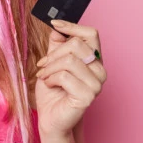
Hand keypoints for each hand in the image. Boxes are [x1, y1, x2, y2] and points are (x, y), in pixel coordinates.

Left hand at [34, 20, 106, 138]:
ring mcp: (96, 84)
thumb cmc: (52, 92)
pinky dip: (51, 79)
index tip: (54, 23)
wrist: (50, 118)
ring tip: (44, 76)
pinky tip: (49, 85)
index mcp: (93, 60)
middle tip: (42, 65)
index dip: (72, 26)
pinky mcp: (88, 96)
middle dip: (53, 54)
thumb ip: (56, 46)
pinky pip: (65, 76)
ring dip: (50, 68)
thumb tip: (56, 28)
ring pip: (69, 60)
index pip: (91, 34)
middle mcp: (99, 70)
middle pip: (77, 45)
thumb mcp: (51, 63)